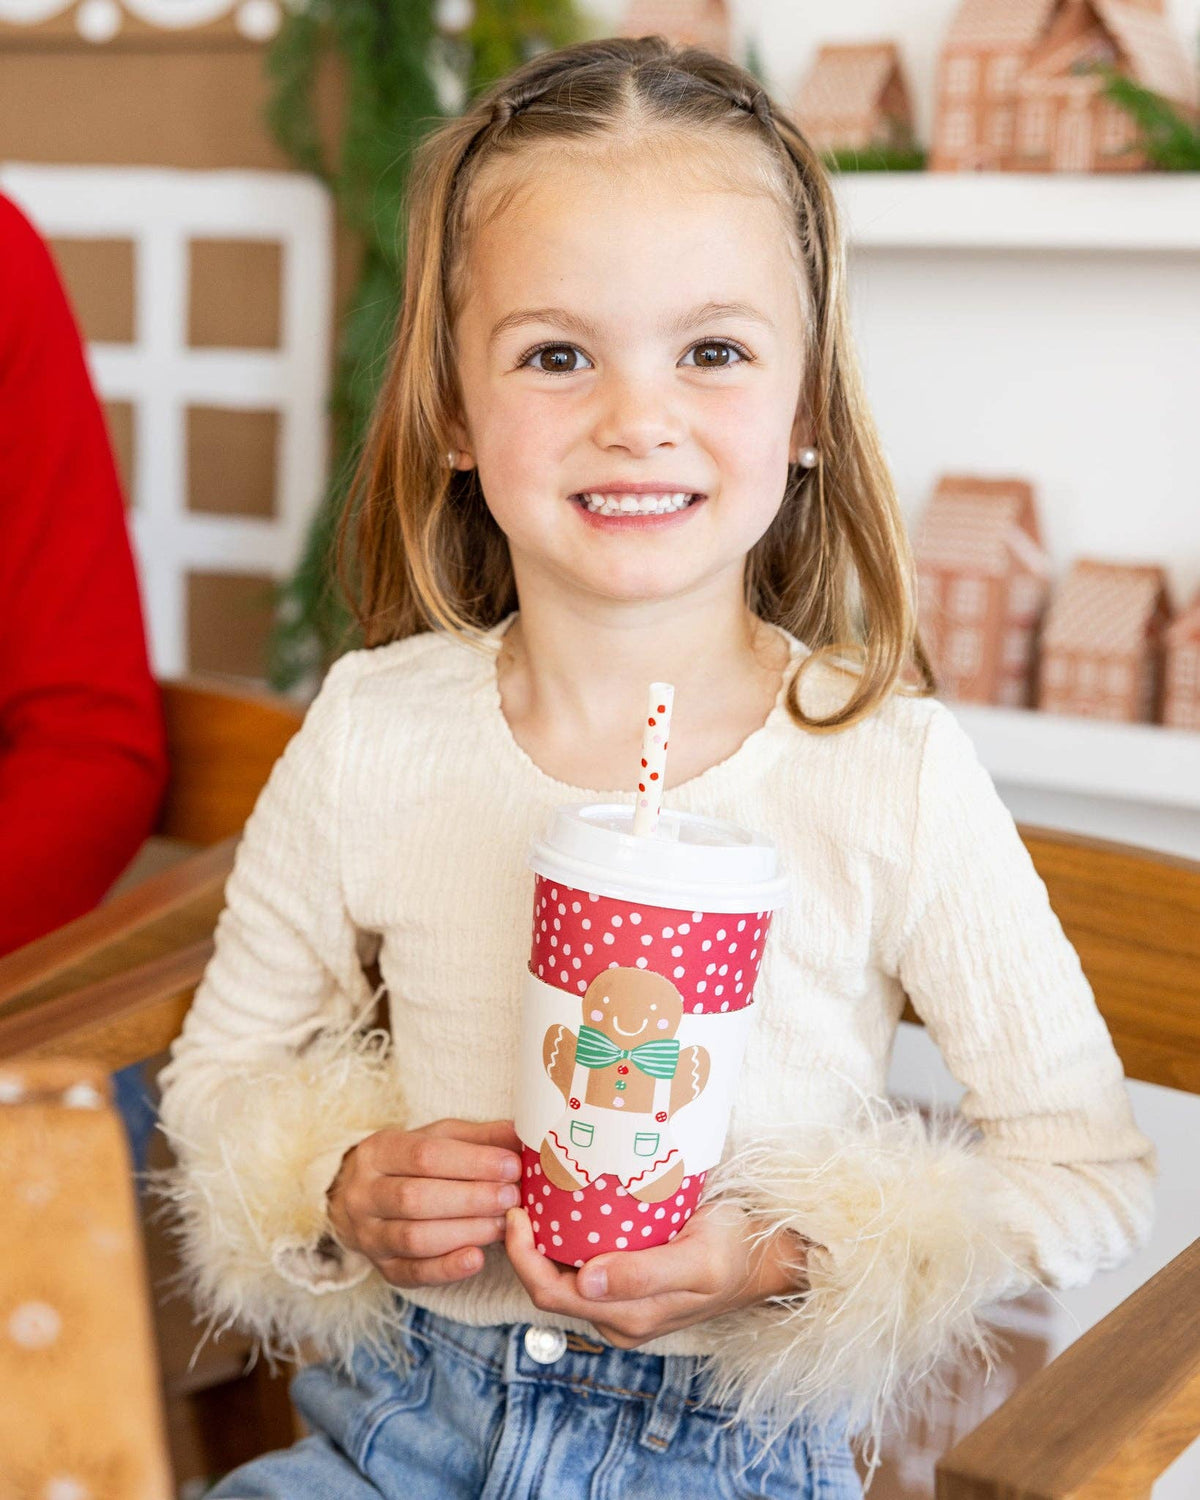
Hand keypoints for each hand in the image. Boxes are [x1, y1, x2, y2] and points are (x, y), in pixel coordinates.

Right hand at [327, 1117, 522, 1287]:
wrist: (364, 1198)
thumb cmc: (412, 1163)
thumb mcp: (439, 1139)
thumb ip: (478, 1137)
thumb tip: (522, 1133)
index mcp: (377, 1151)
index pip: (424, 1155)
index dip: (472, 1161)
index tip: (511, 1166)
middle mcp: (363, 1194)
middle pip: (415, 1198)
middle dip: (470, 1199)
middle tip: (512, 1197)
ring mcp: (368, 1235)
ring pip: (414, 1238)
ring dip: (465, 1232)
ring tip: (504, 1225)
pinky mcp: (382, 1269)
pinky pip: (412, 1273)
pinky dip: (447, 1269)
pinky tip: (478, 1258)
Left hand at [505, 1199, 810, 1348]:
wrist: (768, 1257)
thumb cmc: (736, 1251)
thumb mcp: (698, 1260)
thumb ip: (645, 1274)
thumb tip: (587, 1282)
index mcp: (628, 1318)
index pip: (551, 1293)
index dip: (522, 1256)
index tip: (516, 1211)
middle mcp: (618, 1317)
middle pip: (550, 1285)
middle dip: (524, 1246)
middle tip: (518, 1194)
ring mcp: (624, 1302)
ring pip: (564, 1275)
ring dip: (543, 1240)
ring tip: (534, 1194)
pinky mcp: (631, 1282)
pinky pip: (585, 1264)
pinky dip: (567, 1237)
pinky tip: (566, 1205)